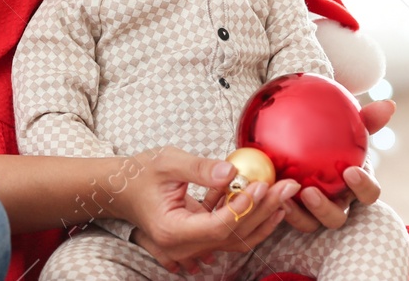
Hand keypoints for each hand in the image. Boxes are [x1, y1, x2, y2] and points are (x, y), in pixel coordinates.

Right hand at [116, 148, 295, 272]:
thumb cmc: (140, 172)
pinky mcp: (198, 236)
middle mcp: (183, 246)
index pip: (217, 227)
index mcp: (173, 231)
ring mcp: (191, 245)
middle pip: (232, 235)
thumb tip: (231, 172)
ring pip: (235, 238)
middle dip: (263, 210)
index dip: (242, 208)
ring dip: (262, 216)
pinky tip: (267, 199)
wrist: (121, 189)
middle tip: (288, 186)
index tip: (261, 185)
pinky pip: (229, 232)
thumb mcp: (167, 161)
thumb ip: (199, 168)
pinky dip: (248, 215)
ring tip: (285, 194)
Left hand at [280, 98, 392, 232]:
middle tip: (310, 191)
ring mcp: (316, 212)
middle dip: (326, 209)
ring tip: (284, 197)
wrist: (307, 140)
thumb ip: (366, 118)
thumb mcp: (348, 125)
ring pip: (311, 223)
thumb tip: (389, 105)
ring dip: (299, 214)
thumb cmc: (335, 134)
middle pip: (338, 218)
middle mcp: (338, 202)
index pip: (369, 193)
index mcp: (356, 184)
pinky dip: (281, 208)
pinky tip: (269, 191)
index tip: (351, 172)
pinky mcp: (295, 212)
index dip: (364, 187)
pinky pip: (288, 217)